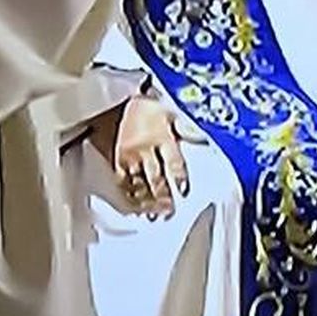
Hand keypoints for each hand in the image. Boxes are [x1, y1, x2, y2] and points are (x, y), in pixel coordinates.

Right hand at [89, 94, 188, 217]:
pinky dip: (130, 196)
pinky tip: (135, 205)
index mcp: (161, 136)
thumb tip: (203, 139)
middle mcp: (144, 149)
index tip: (183, 191)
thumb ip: (184, 128)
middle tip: (169, 210)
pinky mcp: (115, 162)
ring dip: (147, 201)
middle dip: (163, 196)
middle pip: (155, 178)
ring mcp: (128, 157)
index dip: (178, 178)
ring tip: (154, 214)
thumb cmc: (143, 106)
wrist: (113, 101)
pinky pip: (123, 183)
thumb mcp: (167, 111)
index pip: (172, 162)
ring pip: (139, 184)